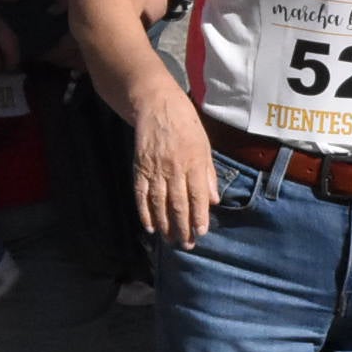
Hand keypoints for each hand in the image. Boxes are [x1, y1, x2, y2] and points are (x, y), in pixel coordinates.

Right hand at [132, 91, 216, 246]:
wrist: (157, 107)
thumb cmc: (187, 126)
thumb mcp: (205, 146)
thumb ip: (209, 175)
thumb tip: (213, 201)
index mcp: (194, 162)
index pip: (197, 195)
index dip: (198, 216)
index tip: (201, 233)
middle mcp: (174, 168)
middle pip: (178, 203)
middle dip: (182, 227)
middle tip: (186, 245)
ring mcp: (155, 169)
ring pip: (159, 203)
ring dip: (165, 224)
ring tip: (170, 241)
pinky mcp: (139, 168)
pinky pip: (141, 195)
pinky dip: (145, 212)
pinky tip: (150, 226)